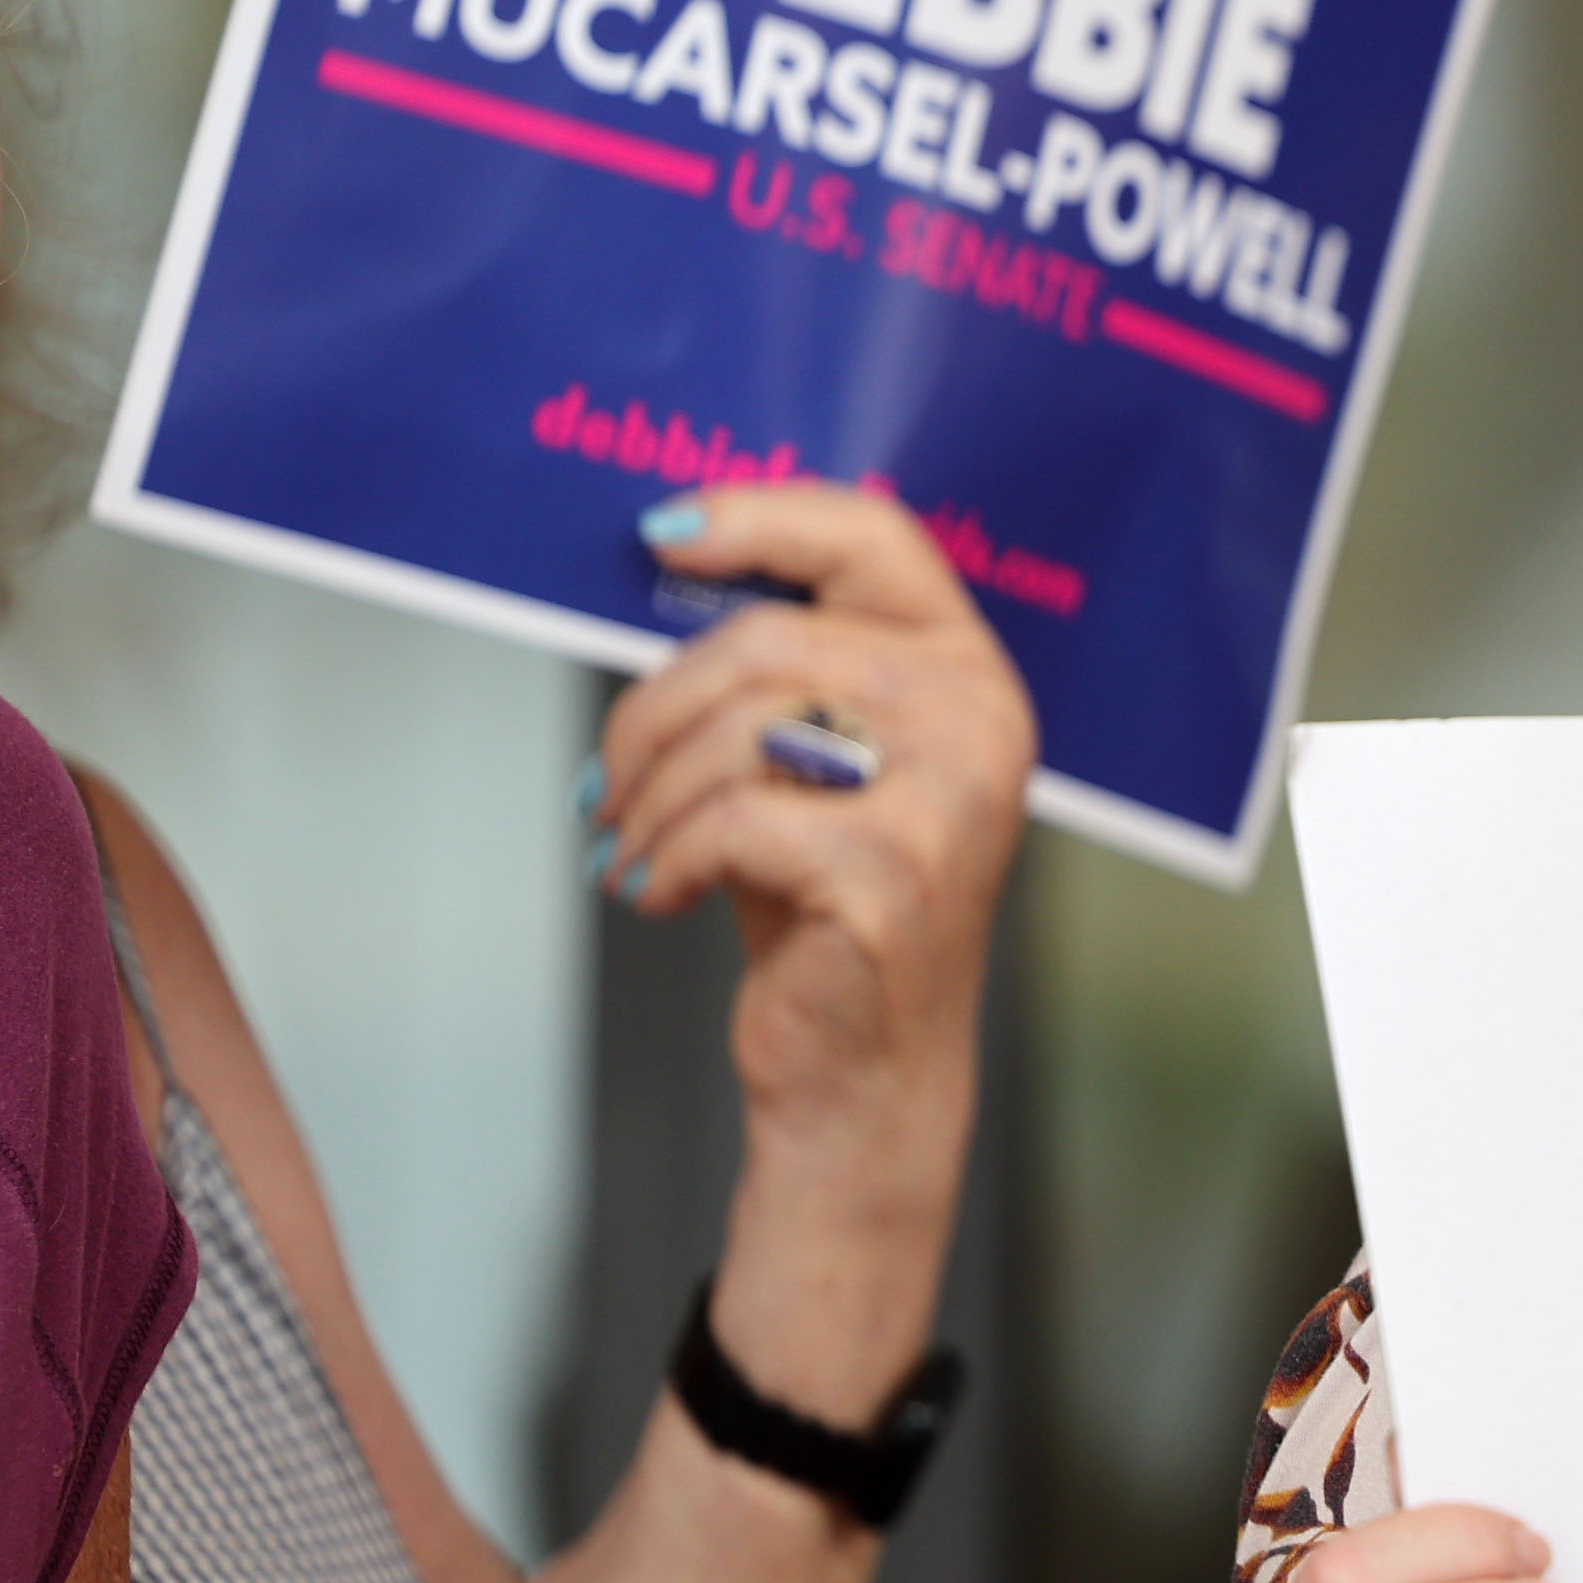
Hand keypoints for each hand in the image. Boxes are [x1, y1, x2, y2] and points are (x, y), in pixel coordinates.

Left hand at [591, 483, 1033, 1190]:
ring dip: (645, 798)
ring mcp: (947, 799)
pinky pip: (730, 823)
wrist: (864, 1064)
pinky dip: (665, 859)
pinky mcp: (891, 874)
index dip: (761, 517)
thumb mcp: (816, 765)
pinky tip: (658, 894)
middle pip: (767, 644)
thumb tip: (662, 563)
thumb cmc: (826, 903)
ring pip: (736, 734)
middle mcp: (979, 721)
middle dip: (650, 715)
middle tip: (604, 783)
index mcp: (969, 672)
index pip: (874, 538)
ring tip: (630, 846)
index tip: (659, 536)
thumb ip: (784, 670)